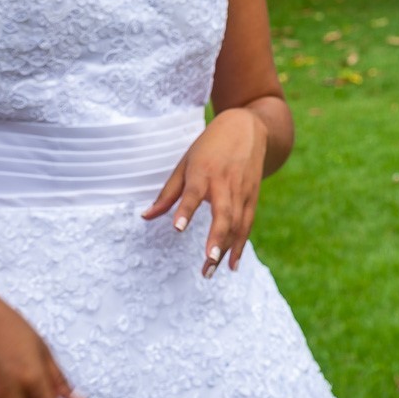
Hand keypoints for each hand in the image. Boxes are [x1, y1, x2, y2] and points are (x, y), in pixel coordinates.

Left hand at [142, 108, 267, 276]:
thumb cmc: (210, 146)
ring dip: (227, 248)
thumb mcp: (186, 163)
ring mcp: (242, 191)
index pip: (193, 193)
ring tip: (213, 270)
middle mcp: (225, 183)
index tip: (177, 228)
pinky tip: (231, 265)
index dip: (186, 210)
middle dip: (216, 239)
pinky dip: (240, 245)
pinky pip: (247, 224)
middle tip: (208, 260)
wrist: (248, 128)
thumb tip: (146, 216)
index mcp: (204, 171)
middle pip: (223, 214)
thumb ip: (168, 193)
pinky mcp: (253, 198)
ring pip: (237, 224)